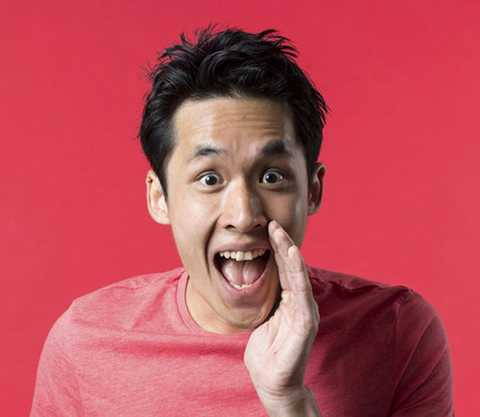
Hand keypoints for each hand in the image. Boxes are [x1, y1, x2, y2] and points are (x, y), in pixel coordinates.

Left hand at [244, 220, 319, 414]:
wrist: (272, 381)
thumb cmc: (266, 351)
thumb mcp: (262, 317)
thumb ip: (266, 298)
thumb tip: (256, 278)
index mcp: (290, 301)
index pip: (284, 269)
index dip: (276, 249)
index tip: (267, 229)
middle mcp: (300, 302)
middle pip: (292, 267)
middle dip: (281, 243)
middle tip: (272, 222)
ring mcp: (305, 311)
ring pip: (298, 274)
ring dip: (288, 251)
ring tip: (280, 232)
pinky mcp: (305, 321)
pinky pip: (301, 291)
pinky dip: (297, 270)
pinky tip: (292, 254)